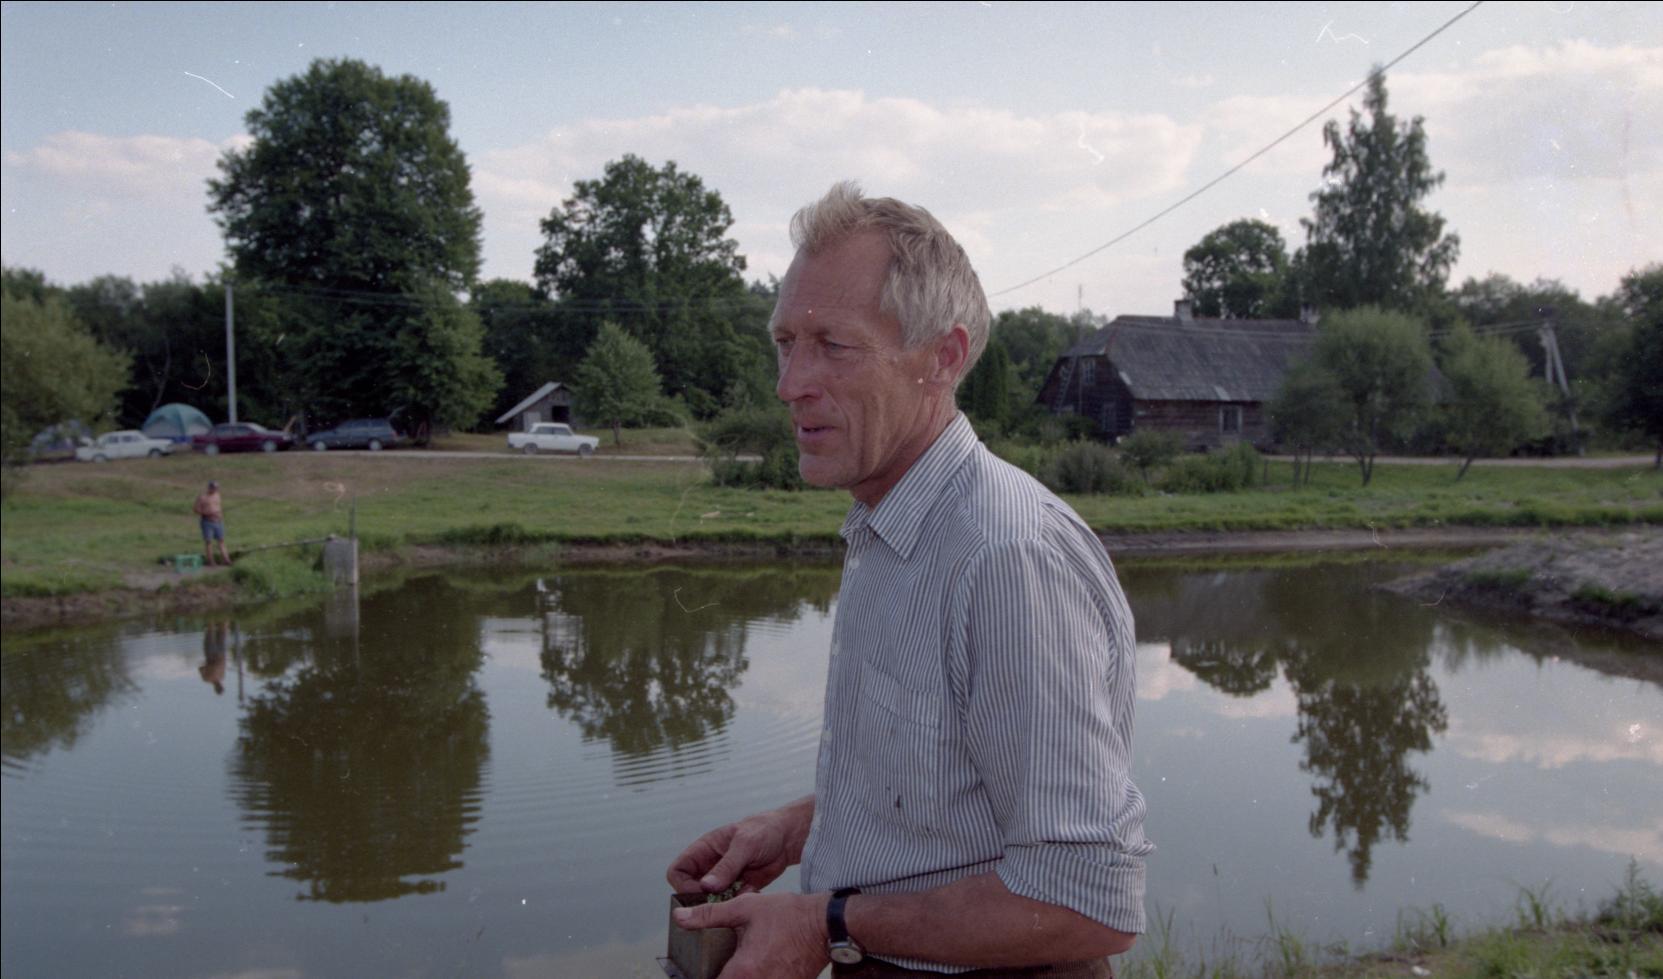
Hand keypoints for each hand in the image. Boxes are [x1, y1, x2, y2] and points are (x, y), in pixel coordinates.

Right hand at [666, 800, 808, 894]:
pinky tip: (751, 893)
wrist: (788, 838)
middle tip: (718, 902)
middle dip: (700, 900)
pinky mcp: (737, 890)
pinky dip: (737, 904)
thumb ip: (727, 866)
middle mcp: (709, 866)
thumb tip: (706, 886)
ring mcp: (722, 880)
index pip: (677, 871)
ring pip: (708, 901)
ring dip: (720, 904)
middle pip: (689, 890)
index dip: (683, 884)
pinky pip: (728, 904)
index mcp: (704, 850)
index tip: (702, 891)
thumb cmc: (764, 831)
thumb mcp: (745, 845)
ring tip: (738, 897)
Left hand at [673, 892, 828, 978]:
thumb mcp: (746, 908)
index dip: (700, 977)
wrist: (828, 924)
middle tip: (716, 966)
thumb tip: (680, 918)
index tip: (695, 972)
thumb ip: (710, 915)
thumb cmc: (790, 915)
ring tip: (735, 965)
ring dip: (739, 976)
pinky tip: (756, 965)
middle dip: (721, 977)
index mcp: (743, 970)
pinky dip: (757, 977)